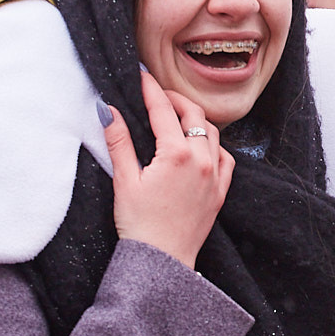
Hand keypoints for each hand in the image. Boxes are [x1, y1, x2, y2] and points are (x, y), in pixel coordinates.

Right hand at [107, 68, 234, 269]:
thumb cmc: (140, 225)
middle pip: (193, 114)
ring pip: (212, 133)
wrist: (162, 261)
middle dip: (175, 99)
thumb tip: (109, 110)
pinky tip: (199, 147)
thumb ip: (119, 141)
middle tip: (157, 95)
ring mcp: (215, 176)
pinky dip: (213, 145)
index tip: (141, 75)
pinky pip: (225, 157)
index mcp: (176, 154)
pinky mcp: (220, 191)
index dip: (150, 89)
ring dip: (195, 120)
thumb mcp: (124, 180)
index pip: (163, 110)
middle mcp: (201, 160)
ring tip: (176, 118)